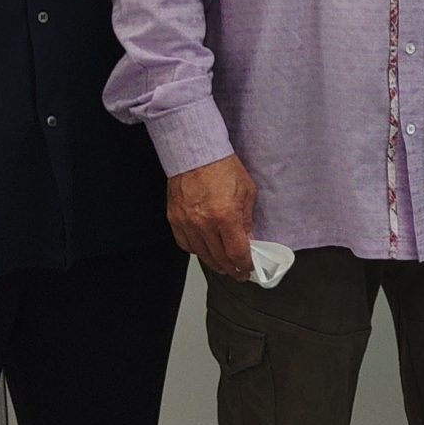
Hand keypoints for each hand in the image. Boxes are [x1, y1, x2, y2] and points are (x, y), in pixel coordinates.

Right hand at [168, 153, 256, 277]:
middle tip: (239, 273)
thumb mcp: (246, 192)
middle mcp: (204, 223)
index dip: (245, 265)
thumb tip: (248, 241)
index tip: (249, 269)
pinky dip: (197, 250)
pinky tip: (205, 250)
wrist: (196, 152)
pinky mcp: (174, 218)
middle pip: (219, 259)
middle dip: (232, 269)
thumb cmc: (222, 166)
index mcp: (226, 216)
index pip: (237, 253)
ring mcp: (187, 222)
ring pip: (202, 255)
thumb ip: (247, 220)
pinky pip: (185, 244)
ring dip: (215, 263)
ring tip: (224, 265)